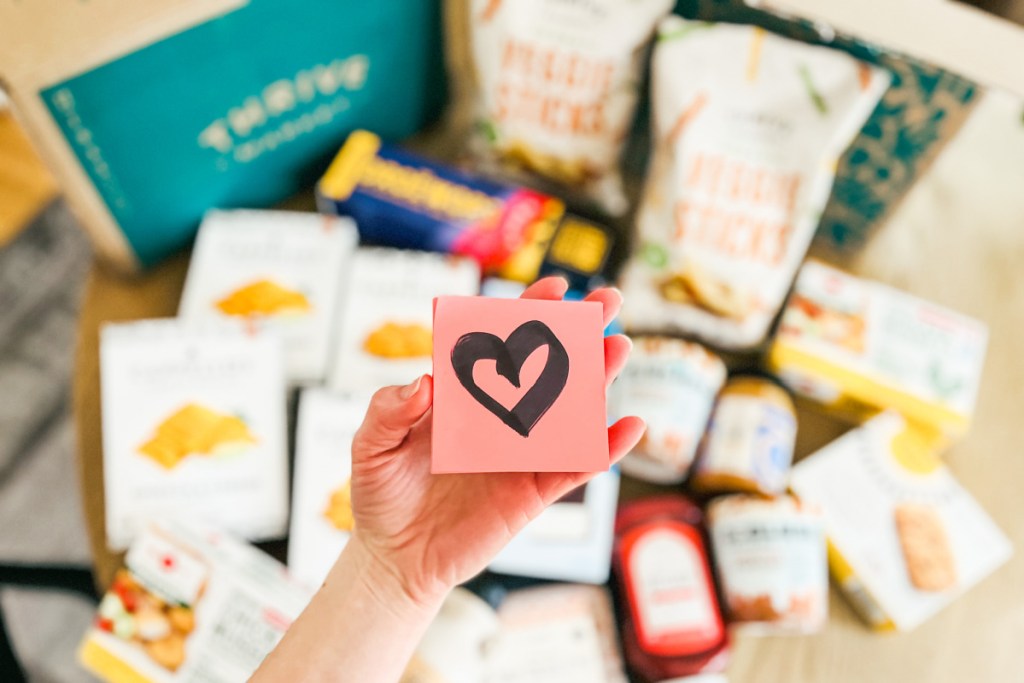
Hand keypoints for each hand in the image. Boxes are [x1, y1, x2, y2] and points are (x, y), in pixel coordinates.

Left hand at [349, 277, 644, 606]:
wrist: (396, 559)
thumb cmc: (382, 496)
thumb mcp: (371, 446)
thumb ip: (388, 410)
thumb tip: (425, 382)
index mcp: (465, 395)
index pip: (501, 342)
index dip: (529, 312)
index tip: (555, 288)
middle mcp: (500, 416)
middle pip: (548, 367)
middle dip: (579, 333)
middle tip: (606, 303)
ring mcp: (521, 452)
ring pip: (570, 410)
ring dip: (597, 379)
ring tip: (618, 350)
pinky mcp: (534, 491)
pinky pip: (575, 467)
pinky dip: (604, 448)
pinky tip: (628, 426)